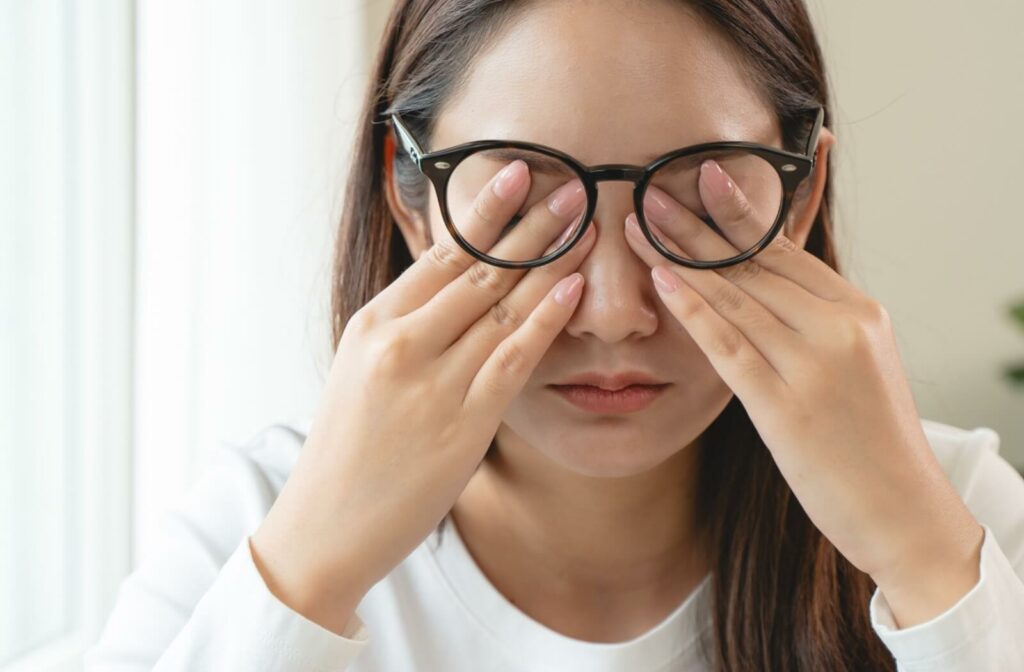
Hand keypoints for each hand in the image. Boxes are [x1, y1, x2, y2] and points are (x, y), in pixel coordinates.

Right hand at [251, 160, 594, 633]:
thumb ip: (404, 324)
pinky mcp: (463, 424)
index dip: (484, 212)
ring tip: (584, 223)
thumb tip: (450, 280)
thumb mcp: (360, 368)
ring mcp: (433, 383)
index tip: (517, 174)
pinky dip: (545, 320)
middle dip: (529, 223)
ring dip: (549, 261)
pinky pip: (513, 360)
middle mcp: (401, 345)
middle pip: (477, 269)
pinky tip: (573, 290)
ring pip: (501, 306)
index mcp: (373, 325)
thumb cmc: (348, 445)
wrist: (327, 523)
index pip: (439, 254)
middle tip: (569, 183)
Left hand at [624, 159, 983, 626]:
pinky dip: (693, 310)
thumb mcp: (860, 366)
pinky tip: (661, 282)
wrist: (905, 512)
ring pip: (735, 295)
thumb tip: (767, 295)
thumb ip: (818, 326)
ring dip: (681, 256)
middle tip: (653, 184)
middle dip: (696, 223)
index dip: (737, 213)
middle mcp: (838, 327)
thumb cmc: (874, 443)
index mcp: (859, 312)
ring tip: (641, 223)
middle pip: (755, 263)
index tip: (702, 176)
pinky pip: (728, 345)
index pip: (786, 251)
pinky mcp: (785, 406)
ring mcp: (812, 364)